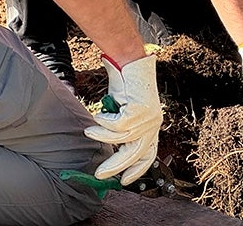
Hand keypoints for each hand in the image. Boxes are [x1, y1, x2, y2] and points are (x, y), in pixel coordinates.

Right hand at [84, 55, 161, 184]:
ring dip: (101, 136)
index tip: (124, 181)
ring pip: (121, 139)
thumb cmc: (127, 84)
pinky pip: (115, 125)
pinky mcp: (139, 111)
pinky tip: (98, 114)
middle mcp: (153, 124)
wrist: (131, 61)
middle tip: (100, 173)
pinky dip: (103, 122)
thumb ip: (120, 128)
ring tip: (89, 130)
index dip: (137, 170)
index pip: (149, 154)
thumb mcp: (125, 110)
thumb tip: (109, 145)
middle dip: (116, 166)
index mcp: (152, 126)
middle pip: (135, 154)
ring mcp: (147, 118)